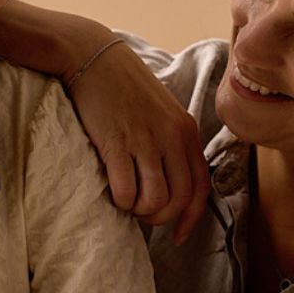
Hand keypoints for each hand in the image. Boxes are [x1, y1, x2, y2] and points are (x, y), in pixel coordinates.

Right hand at [66, 41, 209, 243]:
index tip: (179, 235)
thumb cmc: (121, 86)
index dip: (191, 217)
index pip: (201, 187)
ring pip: (155, 200)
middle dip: (160, 218)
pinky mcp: (117, 143)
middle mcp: (172, 137)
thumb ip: (168, 142)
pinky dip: (120, 200)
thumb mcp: (159, 111)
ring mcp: (146, 140)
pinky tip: (111, 191)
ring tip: (125, 202)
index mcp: (186, 131)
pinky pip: (126, 190)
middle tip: (141, 214)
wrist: (92, 56)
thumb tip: (165, 181)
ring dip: (139, 210)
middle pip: (179, 199)